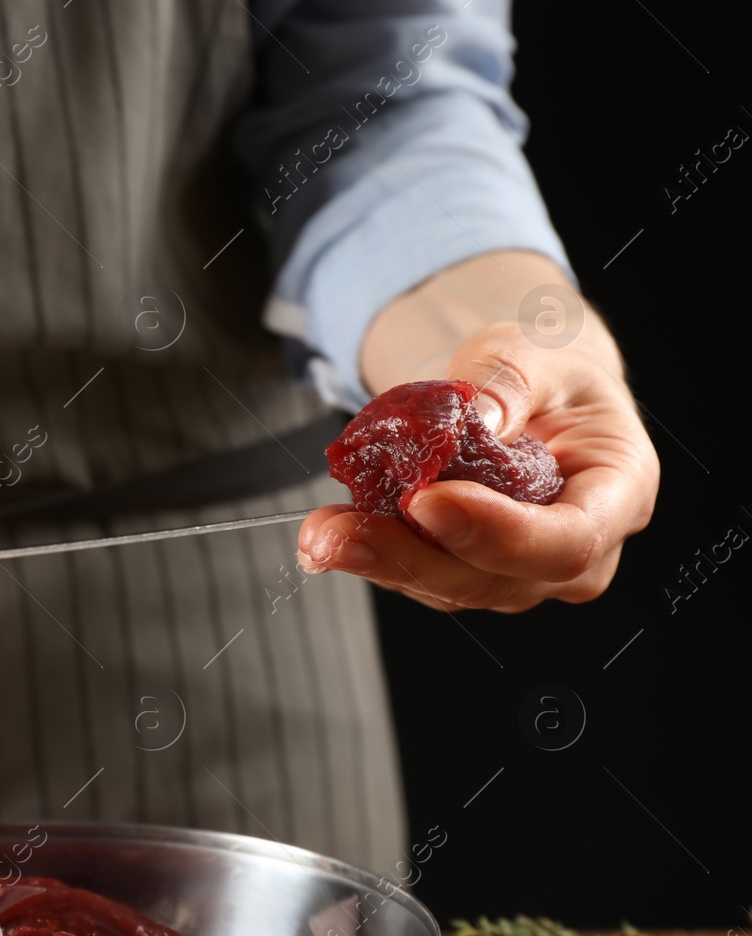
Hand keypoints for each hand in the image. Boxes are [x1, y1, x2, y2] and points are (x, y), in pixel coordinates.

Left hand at [296, 252, 659, 611]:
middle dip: (411, 557)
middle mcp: (578, 549)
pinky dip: (371, 553)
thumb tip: (472, 419)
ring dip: (377, 561)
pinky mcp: (468, 569)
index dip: (499, 534)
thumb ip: (509, 381)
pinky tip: (330, 529)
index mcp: (618, 491)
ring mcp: (521, 569)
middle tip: (338, 532)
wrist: (523, 389)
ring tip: (318, 531)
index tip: (428, 502)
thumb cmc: (546, 368)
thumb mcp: (535, 349)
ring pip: (450, 586)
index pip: (569, 540)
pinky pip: (419, 573)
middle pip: (498, 580)